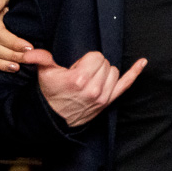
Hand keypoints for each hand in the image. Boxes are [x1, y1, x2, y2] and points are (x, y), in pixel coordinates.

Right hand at [28, 49, 147, 127]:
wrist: (54, 118)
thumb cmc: (50, 94)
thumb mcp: (44, 74)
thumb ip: (40, 59)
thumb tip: (29, 52)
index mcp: (79, 79)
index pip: (96, 57)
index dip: (86, 60)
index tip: (76, 68)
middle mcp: (94, 89)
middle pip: (105, 63)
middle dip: (94, 66)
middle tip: (81, 75)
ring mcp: (103, 97)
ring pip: (114, 72)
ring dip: (104, 72)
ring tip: (90, 79)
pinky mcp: (108, 102)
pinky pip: (126, 85)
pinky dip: (135, 72)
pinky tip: (143, 62)